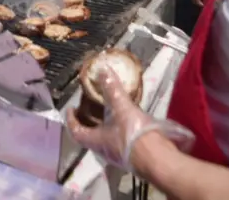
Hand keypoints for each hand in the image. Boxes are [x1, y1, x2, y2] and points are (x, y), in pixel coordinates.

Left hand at [67, 67, 193, 170]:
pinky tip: (128, 119)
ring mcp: (118, 155)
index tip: (70, 108)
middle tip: (90, 106)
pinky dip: (119, 128)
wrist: (158, 158)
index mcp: (95, 140)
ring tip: (110, 109)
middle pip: (90, 135)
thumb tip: (102, 69)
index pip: (76, 131)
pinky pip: (120, 140)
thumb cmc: (133, 135)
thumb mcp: (122, 108)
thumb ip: (112, 89)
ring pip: (105, 138)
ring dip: (105, 125)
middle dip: (89, 121)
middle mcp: (103, 150)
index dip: (71, 119)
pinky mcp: (132, 155)